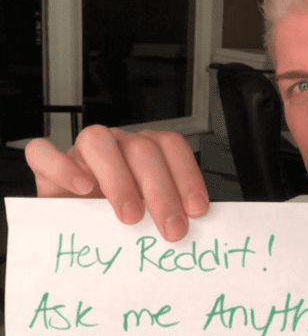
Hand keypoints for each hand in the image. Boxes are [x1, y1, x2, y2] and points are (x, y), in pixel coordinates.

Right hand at [25, 125, 208, 241]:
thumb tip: (192, 231)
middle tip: (171, 228)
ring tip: (131, 216)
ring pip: (98, 141)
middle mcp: (117, 144)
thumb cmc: (115, 219)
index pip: (171, 146)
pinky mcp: (48, 166)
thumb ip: (164, 214)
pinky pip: (46, 153)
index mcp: (145, 150)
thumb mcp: (146, 215)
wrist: (73, 225)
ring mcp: (82, 152)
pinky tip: (81, 189)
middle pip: (142, 148)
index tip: (196, 209)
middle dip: (161, 190)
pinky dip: (63, 167)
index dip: (187, 175)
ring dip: (118, 179)